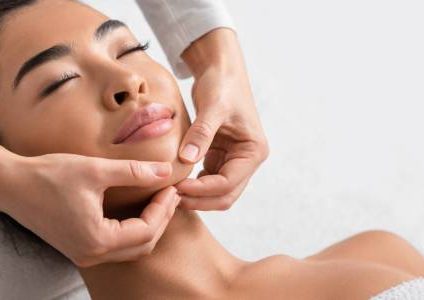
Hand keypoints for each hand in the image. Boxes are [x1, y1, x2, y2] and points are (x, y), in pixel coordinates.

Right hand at [0, 140, 180, 266]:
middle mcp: (91, 254)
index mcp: (96, 240)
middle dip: (160, 220)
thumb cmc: (48, 176)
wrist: (11, 185)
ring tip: (158, 200)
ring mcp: (83, 254)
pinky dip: (132, 231)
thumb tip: (164, 170)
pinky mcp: (78, 248)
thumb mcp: (95, 170)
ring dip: (148, 227)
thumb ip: (133, 172)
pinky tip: (136, 209)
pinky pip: (115, 246)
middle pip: (142, 245)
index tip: (172, 187)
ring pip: (130, 249)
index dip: (164, 209)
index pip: (146, 230)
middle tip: (170, 194)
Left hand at [176, 28, 268, 210]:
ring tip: (169, 193)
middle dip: (199, 200)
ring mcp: (234, 160)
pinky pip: (206, 180)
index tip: (177, 187)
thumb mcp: (212, 106)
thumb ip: (201, 133)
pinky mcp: (219, 157)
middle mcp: (247, 160)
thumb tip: (187, 159)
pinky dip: (192, 185)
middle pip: (224, 195)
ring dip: (195, 196)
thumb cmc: (221, 84)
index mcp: (254, 151)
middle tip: (170, 197)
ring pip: (215, 193)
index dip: (202, 190)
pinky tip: (174, 183)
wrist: (220, 70)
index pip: (228, 183)